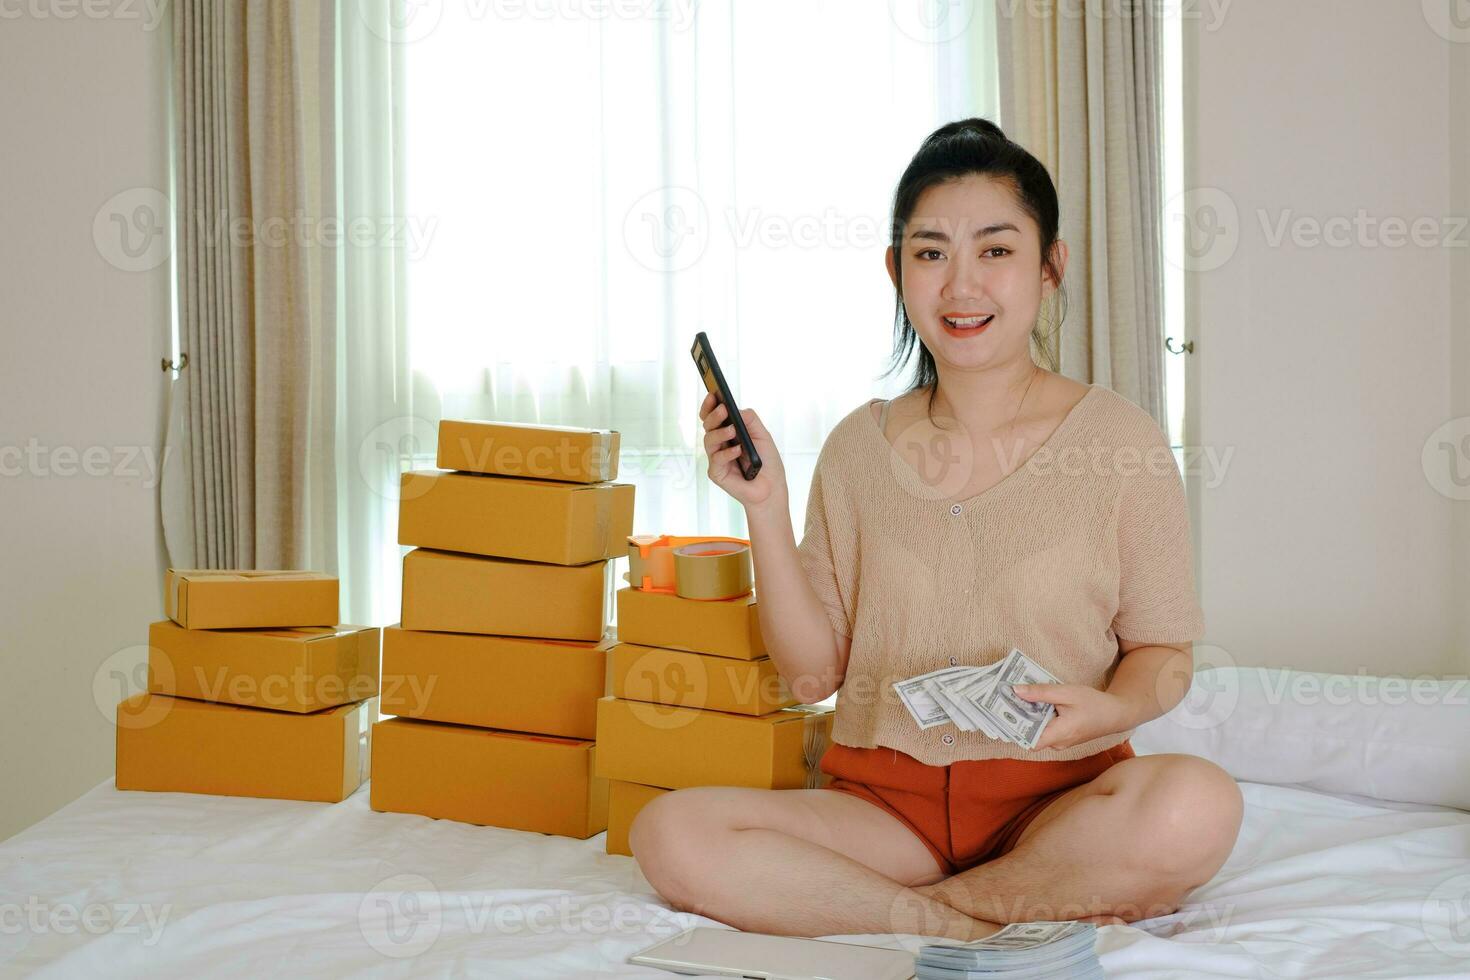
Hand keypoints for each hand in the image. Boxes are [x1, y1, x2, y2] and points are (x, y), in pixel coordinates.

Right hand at [698, 391, 787, 511]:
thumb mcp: (762, 435)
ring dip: (720, 433)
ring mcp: (716, 458)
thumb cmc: (767, 462)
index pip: (713, 416)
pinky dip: (727, 453)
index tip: (713, 394)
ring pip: (708, 440)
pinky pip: (716, 459)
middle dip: (713, 415)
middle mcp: (720, 444)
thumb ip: (750, 420)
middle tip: (723, 409)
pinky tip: (738, 450)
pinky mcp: (716, 473)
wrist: (772, 488)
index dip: (710, 405)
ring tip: (732, 430)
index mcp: (728, 433)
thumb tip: (735, 409)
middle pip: (707, 425)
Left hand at [1010, 683, 1135, 751]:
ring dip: (1028, 715)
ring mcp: (1060, 742)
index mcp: (1058, 735)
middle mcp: (1057, 743)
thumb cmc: (1094, 703)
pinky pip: (1045, 728)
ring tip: (1016, 696)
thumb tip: (1016, 691)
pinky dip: (1038, 716)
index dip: (1013, 728)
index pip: (1027, 740)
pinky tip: (1034, 701)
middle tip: (1004, 699)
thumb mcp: (1067, 693)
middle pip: (1030, 734)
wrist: (1117, 714)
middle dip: (1017, 717)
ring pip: (1037, 730)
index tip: (1001, 712)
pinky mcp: (1063, 736)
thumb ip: (1041, 693)